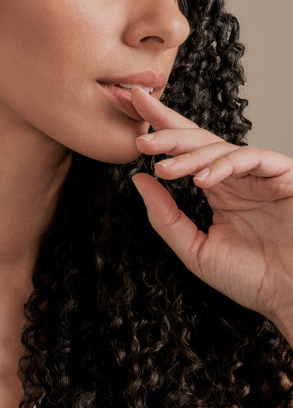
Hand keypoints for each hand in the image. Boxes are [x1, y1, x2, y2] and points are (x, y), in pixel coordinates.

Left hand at [130, 88, 292, 339]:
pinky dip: (223, 165)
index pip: (185, 151)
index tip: (132, 110)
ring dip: (188, 155)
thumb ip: (166, 217)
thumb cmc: (252, 279)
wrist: (291, 297)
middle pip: (197, 139)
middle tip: (140, 136)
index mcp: (217, 188)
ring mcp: (259, 174)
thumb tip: (139, 179)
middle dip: (167, 129)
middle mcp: (236, 176)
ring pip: (218, 147)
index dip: (160, 128)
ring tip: (164, 169)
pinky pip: (249, 158)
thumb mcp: (195, 249)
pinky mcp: (283, 174)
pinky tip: (202, 180)